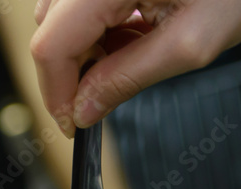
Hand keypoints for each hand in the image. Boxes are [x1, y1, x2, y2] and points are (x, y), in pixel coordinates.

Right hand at [30, 0, 240, 134]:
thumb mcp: (189, 43)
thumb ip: (129, 77)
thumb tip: (83, 110)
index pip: (52, 44)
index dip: (56, 92)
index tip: (74, 125)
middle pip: (50, 30)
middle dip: (75, 71)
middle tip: (113, 90)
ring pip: (60, 18)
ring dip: (88, 48)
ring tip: (136, 50)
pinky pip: (79, 4)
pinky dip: (99, 27)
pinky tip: (134, 30)